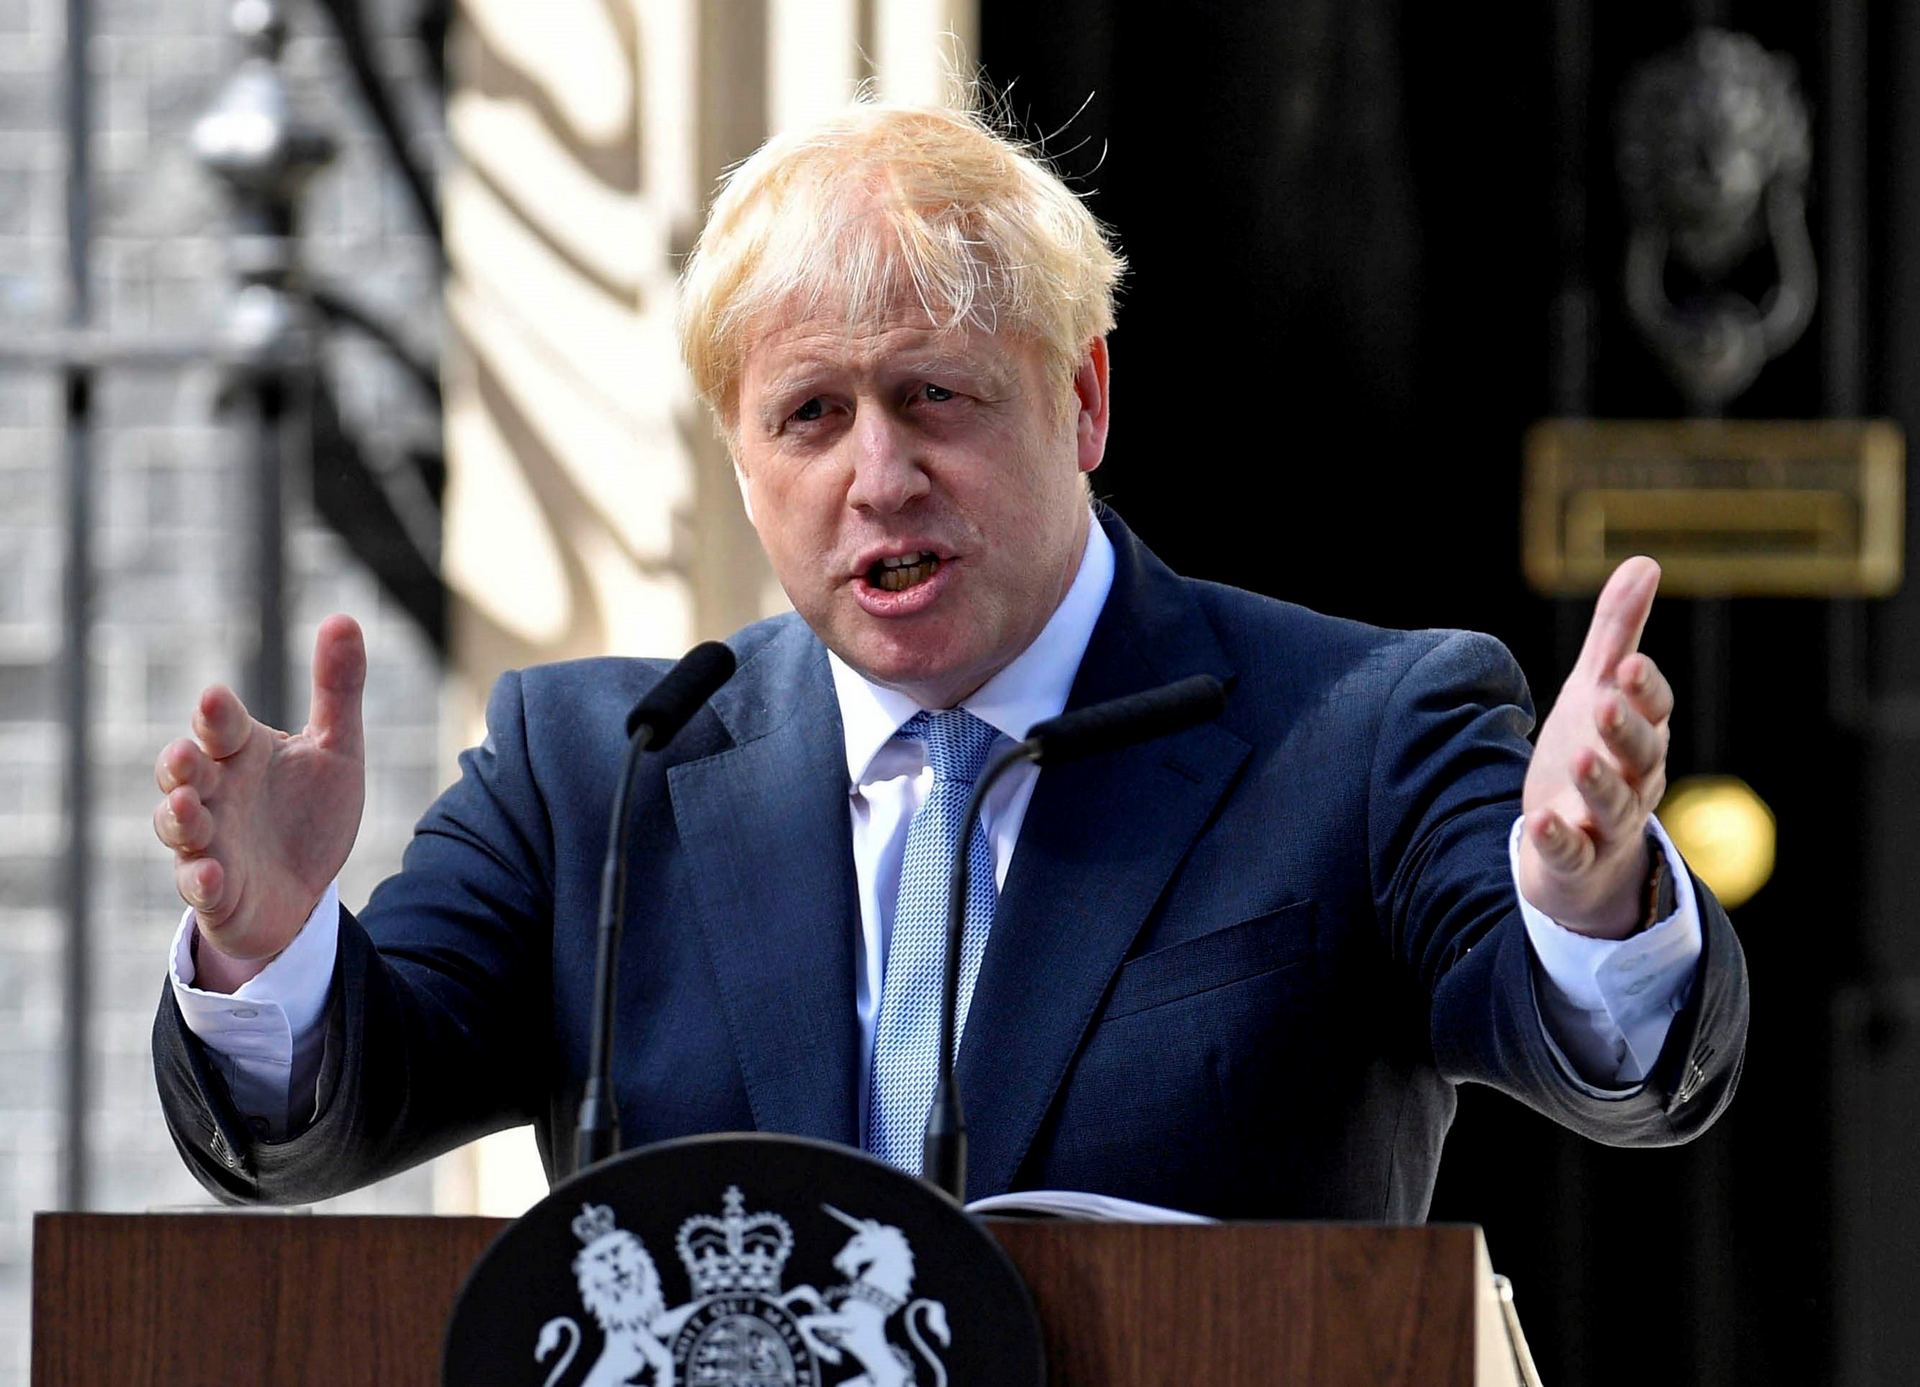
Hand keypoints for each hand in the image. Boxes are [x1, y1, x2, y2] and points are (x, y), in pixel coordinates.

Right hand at [153, 615, 366, 990]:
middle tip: (184, 755)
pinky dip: (201, 880)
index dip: (217, 714)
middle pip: (182, 773)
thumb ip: (337, 689)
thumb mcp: (336, 749)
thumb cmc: (308, 809)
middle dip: (179, 764)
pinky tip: (212, 874)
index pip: (221, 726)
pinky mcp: (214, 891)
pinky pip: (198, 886)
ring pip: (177, 826)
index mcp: (241, 752)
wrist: (305, 888)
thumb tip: (343, 617)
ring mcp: (208, 843)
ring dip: (178, 817)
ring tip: (186, 807)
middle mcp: (215, 793)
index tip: (216, 699)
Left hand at [1518, 558, 1673, 938]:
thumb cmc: (1595, 753)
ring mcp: (1607, 822)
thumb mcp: (1597, 689)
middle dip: (1626, 729)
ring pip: (1615, 804)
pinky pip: (1572, 852)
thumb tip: (1645, 561)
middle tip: (1606, 702)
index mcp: (1642, 734)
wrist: (1582, 848)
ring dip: (1599, 782)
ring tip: (1579, 757)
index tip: (1630, 664)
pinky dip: (1559, 839)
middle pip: (1641, 754)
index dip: (1645, 689)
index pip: (1655, 709)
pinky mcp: (1576, 858)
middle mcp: (1635, 779)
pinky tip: (1541, 821)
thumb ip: (1618, 632)